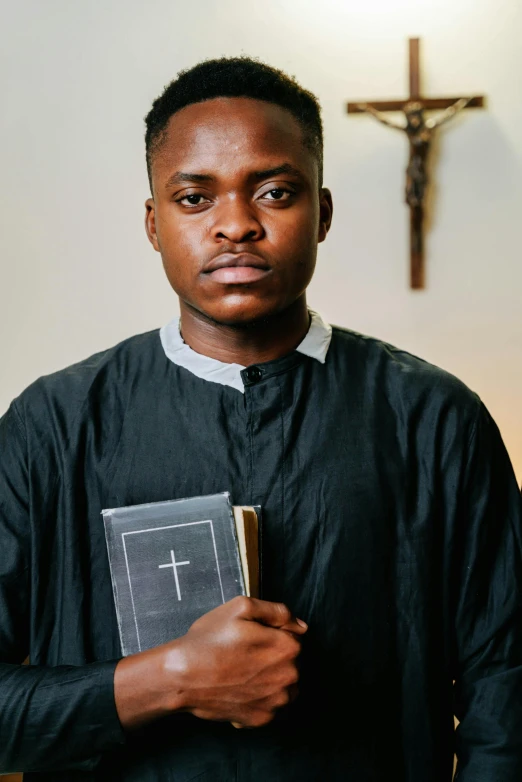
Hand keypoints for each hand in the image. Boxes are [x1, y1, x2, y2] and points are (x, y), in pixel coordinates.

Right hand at [167, 596, 306, 727]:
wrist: (182, 677)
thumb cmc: (209, 640)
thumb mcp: (241, 607)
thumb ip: (277, 612)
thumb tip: (300, 626)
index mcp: (287, 647)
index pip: (293, 636)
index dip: (271, 633)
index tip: (252, 636)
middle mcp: (288, 677)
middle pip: (290, 662)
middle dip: (273, 656)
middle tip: (244, 653)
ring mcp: (276, 702)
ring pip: (284, 685)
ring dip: (271, 678)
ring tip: (243, 672)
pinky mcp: (262, 720)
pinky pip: (270, 705)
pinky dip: (259, 698)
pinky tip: (240, 688)